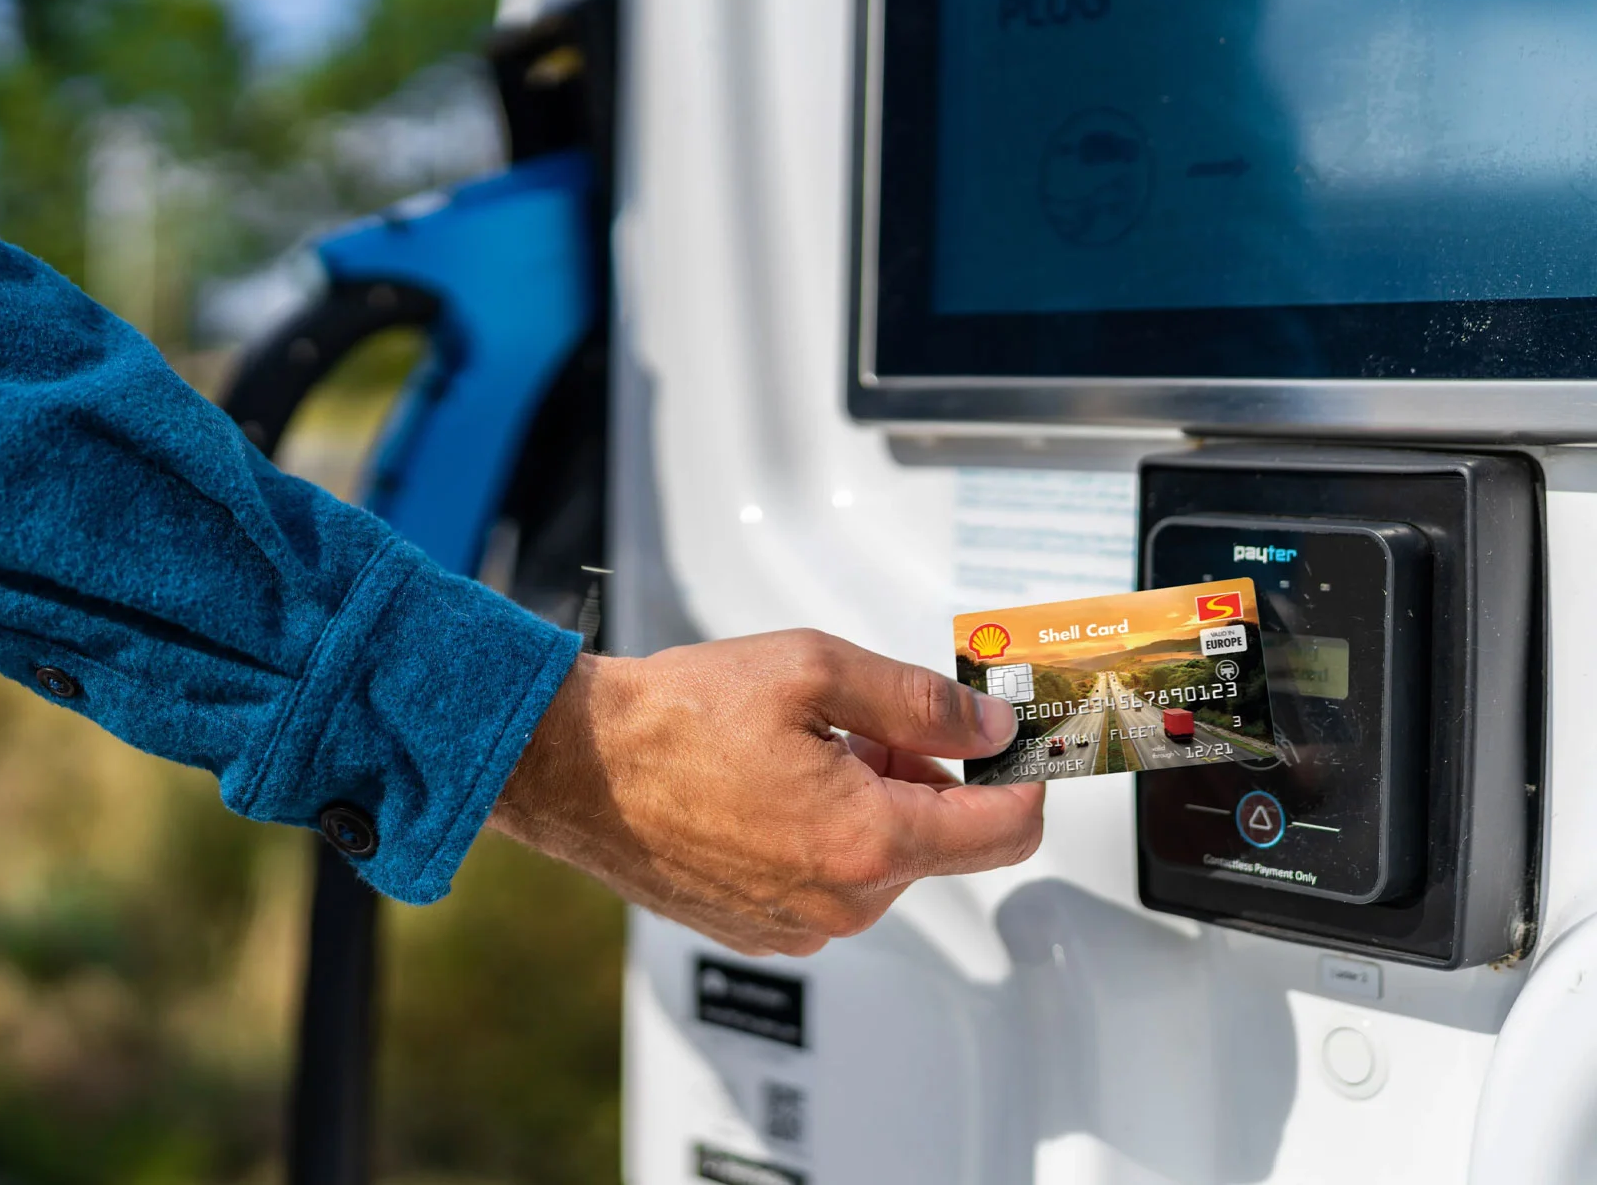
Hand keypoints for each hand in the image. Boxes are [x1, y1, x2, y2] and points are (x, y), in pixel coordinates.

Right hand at [489, 629, 1043, 955]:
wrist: (576, 767)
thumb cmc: (673, 719)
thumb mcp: (813, 672)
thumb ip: (919, 703)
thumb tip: (985, 727)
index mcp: (864, 842)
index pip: (1002, 833)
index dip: (1025, 781)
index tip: (1020, 749)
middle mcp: (839, 903)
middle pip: (938, 841)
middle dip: (923, 777)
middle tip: (861, 721)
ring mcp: (797, 926)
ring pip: (883, 861)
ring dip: (870, 803)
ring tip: (799, 749)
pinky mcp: (761, 930)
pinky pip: (831, 884)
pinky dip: (826, 834)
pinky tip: (772, 788)